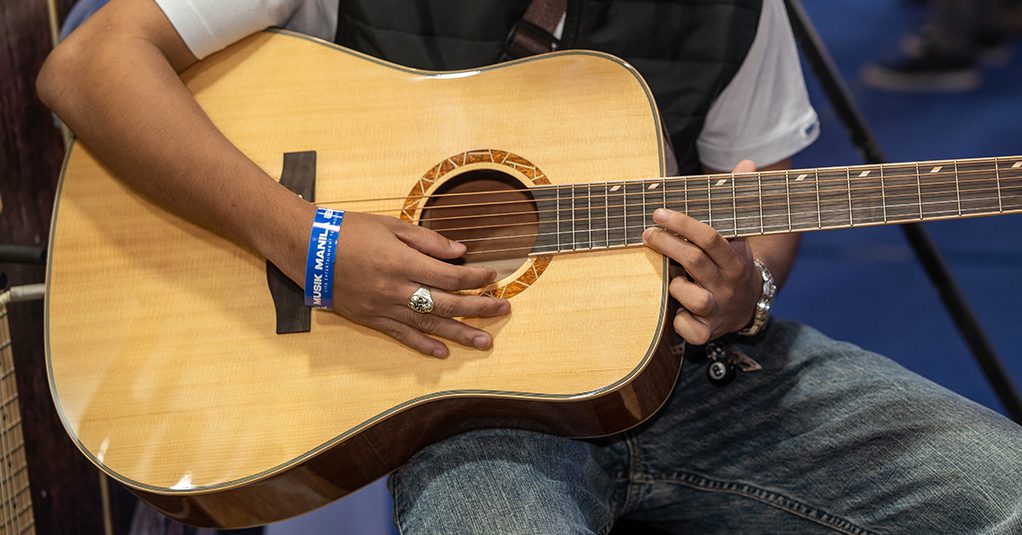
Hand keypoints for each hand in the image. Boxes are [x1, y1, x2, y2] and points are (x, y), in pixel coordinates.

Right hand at [330, 212, 509, 357]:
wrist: (306, 248)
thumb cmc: (349, 230)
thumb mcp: (391, 226)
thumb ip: (428, 241)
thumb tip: (461, 253)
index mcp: (402, 262)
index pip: (450, 276)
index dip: (476, 278)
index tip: (493, 276)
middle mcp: (395, 289)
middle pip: (446, 303)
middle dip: (478, 308)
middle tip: (503, 310)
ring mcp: (382, 307)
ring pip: (428, 324)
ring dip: (459, 333)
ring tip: (485, 341)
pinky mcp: (370, 318)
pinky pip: (401, 335)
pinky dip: (423, 345)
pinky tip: (443, 352)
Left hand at [641, 160, 762, 344]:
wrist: (747, 306)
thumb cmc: (731, 263)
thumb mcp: (740, 233)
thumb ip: (737, 199)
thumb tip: (747, 163)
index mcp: (735, 257)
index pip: (711, 237)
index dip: (683, 225)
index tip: (659, 213)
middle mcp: (727, 282)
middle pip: (695, 262)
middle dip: (667, 245)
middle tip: (646, 234)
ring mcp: (718, 308)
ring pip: (693, 297)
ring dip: (676, 286)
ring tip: (670, 279)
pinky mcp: (707, 331)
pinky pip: (690, 329)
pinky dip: (680, 322)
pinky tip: (676, 313)